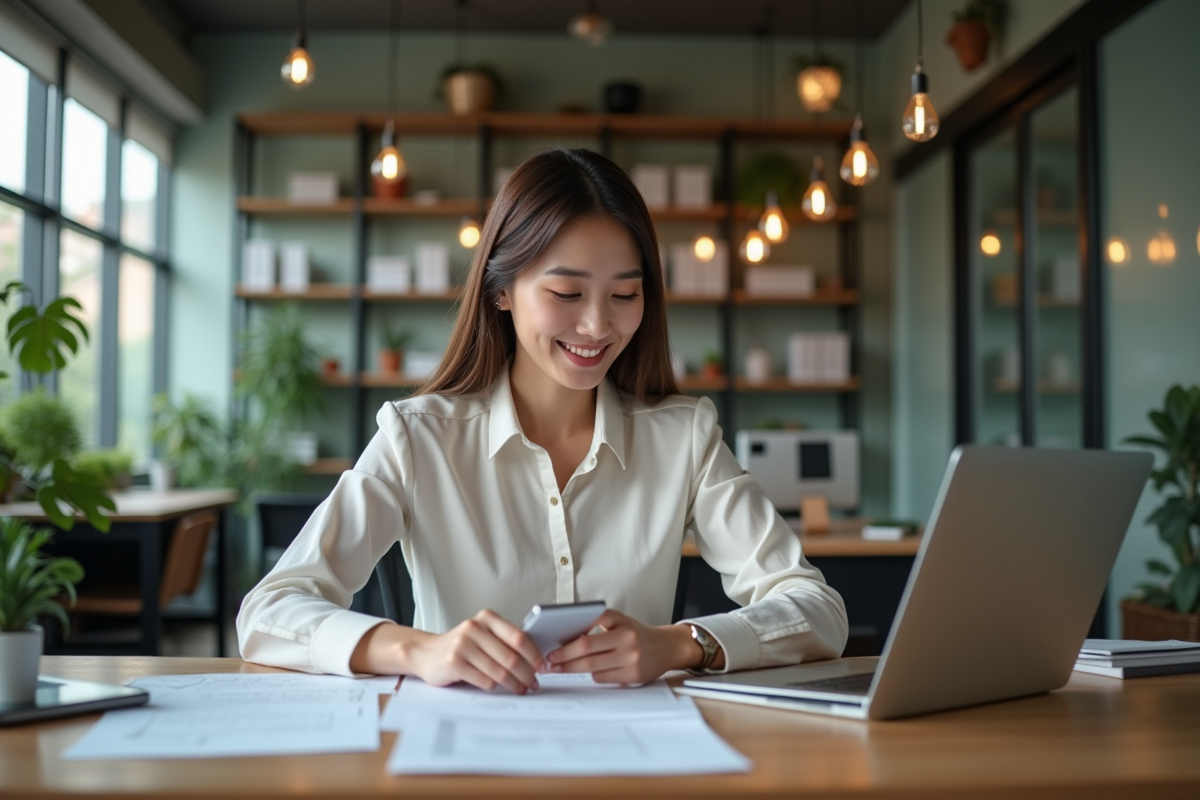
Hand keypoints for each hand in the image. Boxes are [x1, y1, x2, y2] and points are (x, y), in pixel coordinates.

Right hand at [406, 609, 543, 693]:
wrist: (425, 653)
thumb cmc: (460, 646)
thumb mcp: (482, 635)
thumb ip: (503, 641)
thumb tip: (534, 659)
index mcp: (486, 618)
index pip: (518, 637)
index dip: (534, 654)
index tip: (543, 666)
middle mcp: (474, 628)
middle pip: (510, 656)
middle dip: (526, 674)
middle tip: (534, 683)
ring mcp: (462, 645)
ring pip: (499, 671)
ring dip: (514, 684)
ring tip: (521, 689)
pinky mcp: (454, 662)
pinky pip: (484, 680)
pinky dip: (495, 687)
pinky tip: (499, 689)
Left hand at [543, 609, 708, 684]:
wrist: (667, 647)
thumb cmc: (637, 633)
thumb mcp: (619, 622)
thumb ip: (597, 625)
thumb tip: (565, 638)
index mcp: (620, 621)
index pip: (588, 627)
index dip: (567, 640)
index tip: (551, 647)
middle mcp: (626, 638)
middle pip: (586, 649)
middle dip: (564, 657)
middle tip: (550, 662)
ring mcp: (631, 658)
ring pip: (593, 667)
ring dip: (572, 669)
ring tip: (559, 669)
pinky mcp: (633, 675)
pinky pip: (604, 678)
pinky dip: (592, 675)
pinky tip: (587, 672)